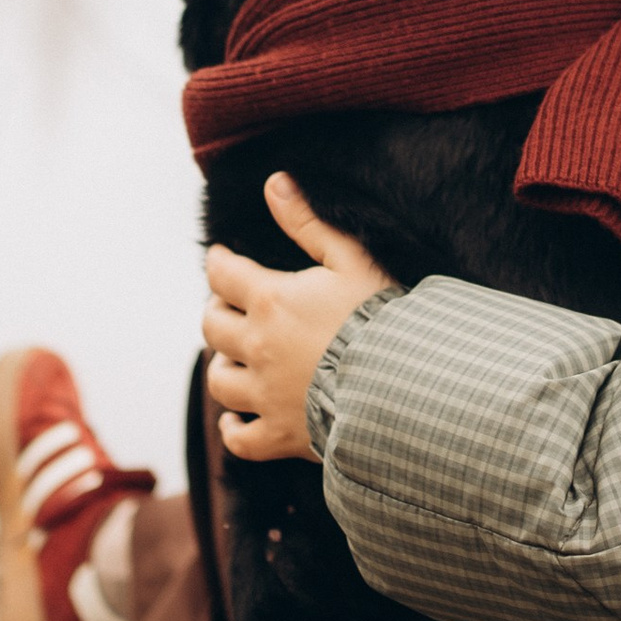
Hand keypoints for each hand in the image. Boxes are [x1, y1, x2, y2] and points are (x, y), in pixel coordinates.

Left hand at [202, 174, 393, 463]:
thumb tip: (273, 182)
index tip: (223, 259)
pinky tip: (237, 417)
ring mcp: (265, 395)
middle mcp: (257, 347)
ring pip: (219, 380)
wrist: (409, 384)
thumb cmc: (384, 317)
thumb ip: (308, 222)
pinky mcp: (279, 435)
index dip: (219, 262)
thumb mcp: (351, 259)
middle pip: (211, 325)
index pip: (222, 274)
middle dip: (217, 310)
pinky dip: (234, 427)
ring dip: (223, 364)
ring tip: (237, 356)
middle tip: (232, 305)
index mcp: (271, 300)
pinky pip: (239, 438)